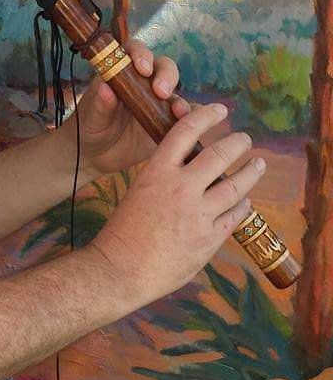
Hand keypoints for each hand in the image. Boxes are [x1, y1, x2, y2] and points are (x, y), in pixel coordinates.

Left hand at [66, 39, 189, 181]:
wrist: (95, 155)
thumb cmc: (90, 127)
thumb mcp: (91, 116)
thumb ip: (99, 103)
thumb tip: (105, 89)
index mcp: (122, 71)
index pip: (135, 51)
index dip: (142, 55)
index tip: (142, 68)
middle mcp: (144, 82)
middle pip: (163, 67)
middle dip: (166, 75)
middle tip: (161, 91)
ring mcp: (158, 101)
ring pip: (177, 92)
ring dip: (181, 99)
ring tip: (178, 112)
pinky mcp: (167, 122)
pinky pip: (185, 117)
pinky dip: (193, 118)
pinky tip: (195, 125)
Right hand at [86, 103, 264, 310]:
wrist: (120, 270)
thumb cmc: (124, 231)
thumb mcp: (140, 190)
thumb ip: (165, 176)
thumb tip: (190, 167)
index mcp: (157, 171)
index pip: (186, 130)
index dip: (206, 115)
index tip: (220, 109)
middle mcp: (180, 188)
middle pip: (219, 154)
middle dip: (237, 142)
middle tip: (245, 138)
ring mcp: (198, 214)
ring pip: (236, 185)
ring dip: (250, 172)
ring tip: (258, 164)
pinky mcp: (209, 239)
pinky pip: (235, 216)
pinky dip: (242, 205)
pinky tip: (245, 201)